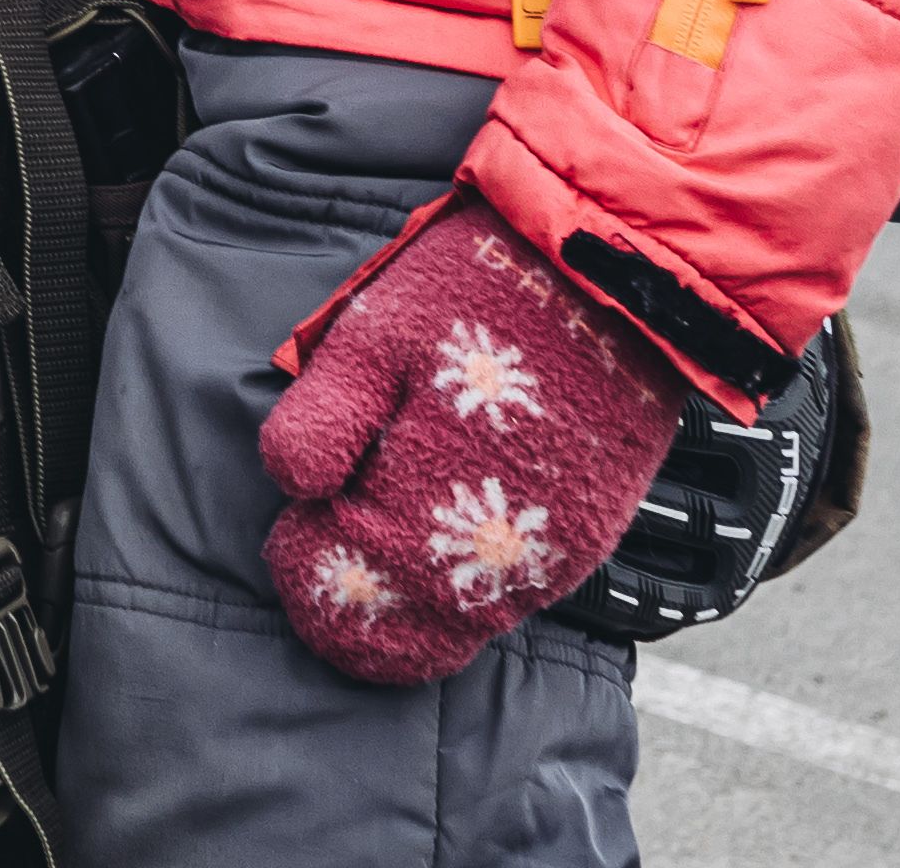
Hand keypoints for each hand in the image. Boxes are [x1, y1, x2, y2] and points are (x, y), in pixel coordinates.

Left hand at [258, 198, 680, 685]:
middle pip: (407, 625)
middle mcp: (492, 552)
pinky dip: (471, 581)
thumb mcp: (375, 334)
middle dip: (357, 599)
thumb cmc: (479, 292)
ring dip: (415, 599)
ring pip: (465, 620)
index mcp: (424, 504)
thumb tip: (288, 485)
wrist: (612, 274)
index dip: (307, 574)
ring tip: (376, 559)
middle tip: (324, 558)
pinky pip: (519, 589)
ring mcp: (552, 552)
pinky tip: (447, 539)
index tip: (290, 536)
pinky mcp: (593, 533)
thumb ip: (324, 418)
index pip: (347, 589)